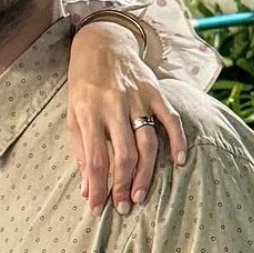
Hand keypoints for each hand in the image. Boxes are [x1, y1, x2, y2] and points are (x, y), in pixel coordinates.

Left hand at [67, 22, 185, 215]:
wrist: (101, 44)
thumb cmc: (84, 85)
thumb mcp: (73, 114)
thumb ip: (81, 150)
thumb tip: (86, 188)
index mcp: (89, 112)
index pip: (94, 157)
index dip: (97, 186)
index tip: (97, 209)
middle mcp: (114, 106)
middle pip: (123, 153)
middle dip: (123, 185)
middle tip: (124, 207)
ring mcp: (137, 98)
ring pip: (147, 141)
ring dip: (146, 173)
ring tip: (140, 196)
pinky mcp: (156, 91)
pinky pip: (170, 118)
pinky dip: (178, 140)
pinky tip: (179, 162)